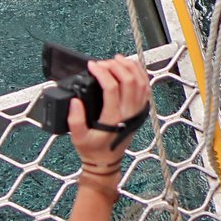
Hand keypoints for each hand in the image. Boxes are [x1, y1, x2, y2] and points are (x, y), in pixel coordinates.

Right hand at [68, 53, 151, 168]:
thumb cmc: (92, 149)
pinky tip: (130, 68)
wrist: (106, 161)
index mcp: (113, 118)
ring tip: (117, 59)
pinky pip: (146, 88)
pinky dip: (140, 74)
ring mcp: (137, 110)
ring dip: (130, 67)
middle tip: (103, 62)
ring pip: (141, 82)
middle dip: (116, 66)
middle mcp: (129, 112)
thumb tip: (75, 100)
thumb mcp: (77, 138)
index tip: (92, 66)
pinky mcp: (141, 109)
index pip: (112, 88)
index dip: (102, 73)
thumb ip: (74, 119)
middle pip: (129, 80)